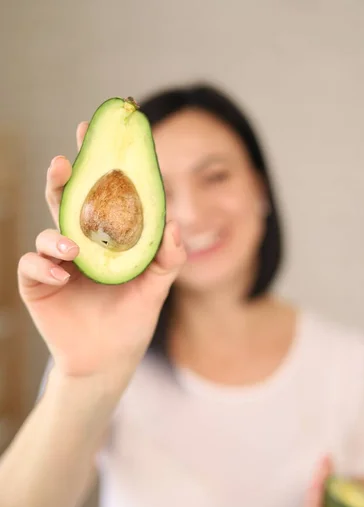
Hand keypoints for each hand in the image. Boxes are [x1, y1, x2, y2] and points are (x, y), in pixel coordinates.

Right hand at [18, 122, 185, 378]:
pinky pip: (32, 265)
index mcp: (108, 236)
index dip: (99, 164)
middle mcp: (80, 241)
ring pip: (47, 228)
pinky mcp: (38, 283)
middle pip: (68, 199)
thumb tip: (177, 226)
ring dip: (56, 230)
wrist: (108, 360)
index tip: (100, 134)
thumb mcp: (157, 288)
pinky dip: (44, 265)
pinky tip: (62, 274)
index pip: (103, 193)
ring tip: (73, 248)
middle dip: (64, 176)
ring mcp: (57, 261)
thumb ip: (169, 258)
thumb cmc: (132, 320)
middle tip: (63, 162)